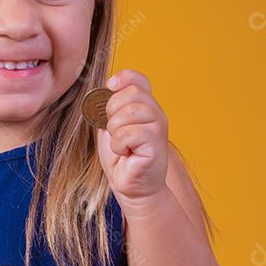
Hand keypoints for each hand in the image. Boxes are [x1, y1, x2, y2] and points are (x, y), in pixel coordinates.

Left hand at [95, 69, 169, 212]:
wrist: (131, 186)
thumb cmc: (121, 158)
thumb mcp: (111, 127)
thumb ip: (110, 108)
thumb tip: (107, 90)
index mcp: (145, 106)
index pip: (138, 79)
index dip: (123, 78)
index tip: (110, 87)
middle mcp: (156, 113)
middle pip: (130, 93)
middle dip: (112, 111)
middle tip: (114, 131)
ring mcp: (158, 128)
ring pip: (129, 113)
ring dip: (115, 131)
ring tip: (121, 145)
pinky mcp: (156, 145)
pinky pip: (129, 133)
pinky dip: (119, 145)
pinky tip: (125, 154)